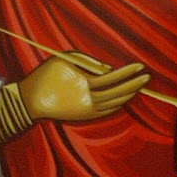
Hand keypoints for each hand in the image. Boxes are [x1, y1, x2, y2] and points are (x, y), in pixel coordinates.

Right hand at [18, 56, 148, 122]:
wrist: (30, 100)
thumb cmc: (46, 75)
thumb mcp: (64, 59)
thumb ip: (88, 61)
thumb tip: (108, 68)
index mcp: (83, 83)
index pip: (111, 78)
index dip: (127, 73)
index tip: (139, 66)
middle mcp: (88, 99)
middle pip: (117, 92)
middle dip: (133, 85)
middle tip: (146, 77)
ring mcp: (87, 110)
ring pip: (114, 104)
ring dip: (128, 96)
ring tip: (139, 87)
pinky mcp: (85, 117)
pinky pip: (107, 112)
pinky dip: (118, 105)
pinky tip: (126, 99)